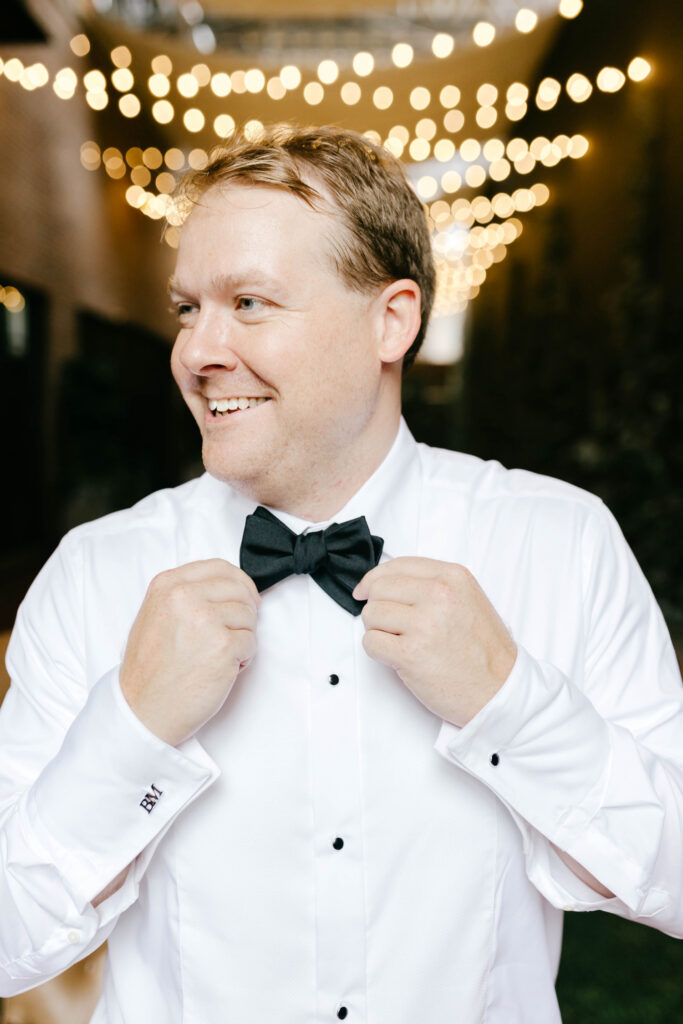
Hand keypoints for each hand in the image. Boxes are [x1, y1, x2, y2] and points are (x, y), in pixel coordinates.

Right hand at [120, 559, 260, 745]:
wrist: (142, 710)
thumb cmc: (150, 669)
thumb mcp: (155, 614)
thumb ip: (185, 594)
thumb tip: (227, 587)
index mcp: (167, 585)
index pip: (219, 567)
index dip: (239, 583)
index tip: (245, 597)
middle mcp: (185, 597)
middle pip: (239, 590)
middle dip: (245, 612)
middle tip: (235, 633)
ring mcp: (206, 621)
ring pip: (249, 616)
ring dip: (243, 637)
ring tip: (220, 656)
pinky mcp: (223, 647)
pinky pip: (252, 643)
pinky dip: (244, 658)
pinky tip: (223, 669)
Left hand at [353, 558, 516, 727]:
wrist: (500, 691)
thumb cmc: (484, 651)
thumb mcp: (468, 600)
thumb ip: (433, 585)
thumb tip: (386, 581)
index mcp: (452, 577)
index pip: (397, 565)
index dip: (375, 578)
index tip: (366, 590)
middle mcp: (439, 595)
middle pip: (379, 589)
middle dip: (378, 607)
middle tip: (391, 625)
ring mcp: (424, 624)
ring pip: (370, 615)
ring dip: (377, 630)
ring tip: (401, 642)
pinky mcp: (411, 654)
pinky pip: (370, 643)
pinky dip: (377, 651)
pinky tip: (398, 658)